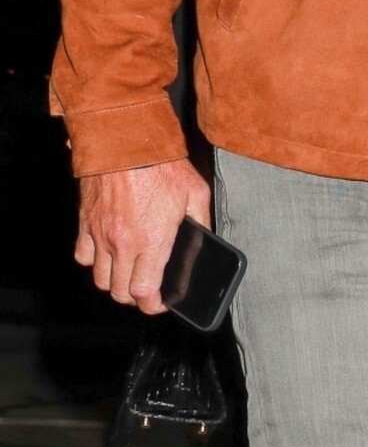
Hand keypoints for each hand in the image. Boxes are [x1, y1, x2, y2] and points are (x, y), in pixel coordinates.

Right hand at [75, 159, 211, 313]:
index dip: (153, 305)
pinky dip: (94, 261)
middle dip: (135, 297)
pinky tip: (107, 253)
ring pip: (100, 279)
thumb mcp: (196, 193)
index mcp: (152, 241)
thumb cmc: (161, 165)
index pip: (145, 292)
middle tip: (146, 290)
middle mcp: (123, 244)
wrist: (125, 142)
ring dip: (114, 282)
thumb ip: (201, 223)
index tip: (160, 303)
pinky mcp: (85, 223)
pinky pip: (83, 256)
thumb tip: (204, 241)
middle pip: (120, 292)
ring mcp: (101, 235)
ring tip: (128, 274)